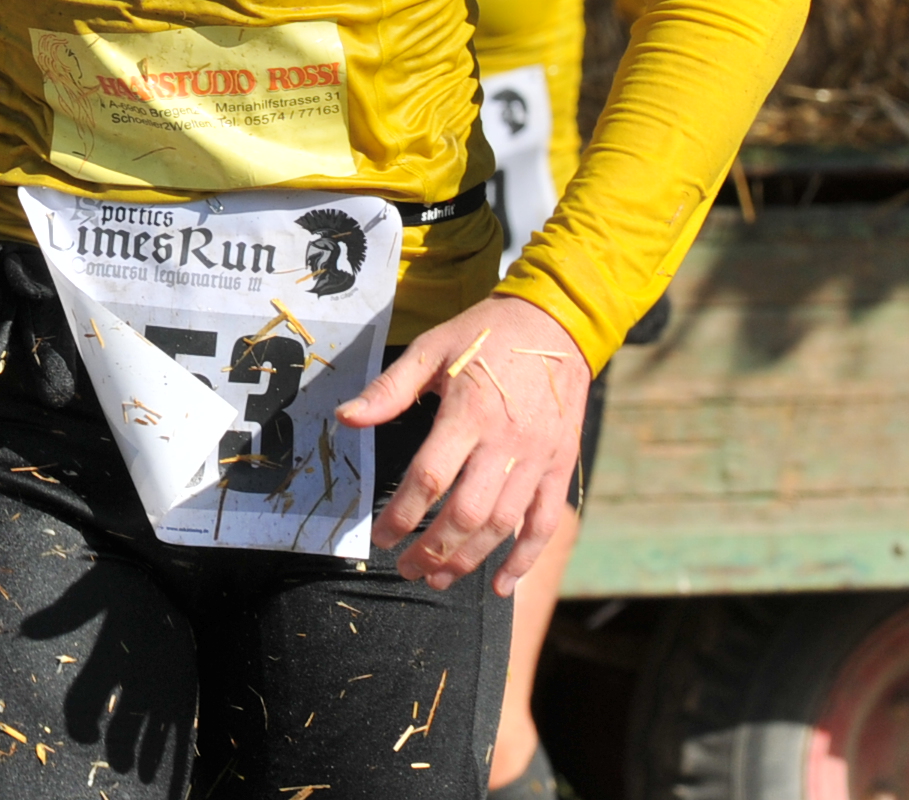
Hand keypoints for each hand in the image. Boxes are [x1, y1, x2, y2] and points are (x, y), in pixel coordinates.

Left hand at [338, 294, 588, 590]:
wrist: (558, 323)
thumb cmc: (487, 334)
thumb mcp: (433, 348)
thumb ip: (390, 389)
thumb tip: (346, 419)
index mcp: (469, 412)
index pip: (430, 478)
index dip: (401, 515)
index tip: (379, 538)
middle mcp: (506, 442)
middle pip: (466, 513)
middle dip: (431, 550)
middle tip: (405, 569)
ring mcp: (538, 458)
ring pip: (503, 525)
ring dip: (468, 560)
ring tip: (437, 579)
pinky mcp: (561, 466)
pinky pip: (545, 522)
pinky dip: (525, 559)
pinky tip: (502, 585)